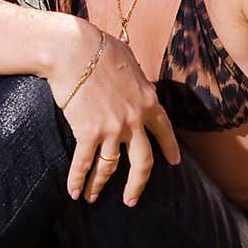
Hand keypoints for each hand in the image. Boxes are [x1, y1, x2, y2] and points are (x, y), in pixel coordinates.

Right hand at [47, 19, 180, 206]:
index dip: (169, 149)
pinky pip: (84, 163)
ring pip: (110, 167)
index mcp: (148, 101)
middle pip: (142, 162)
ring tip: (92, 198)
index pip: (164, 131)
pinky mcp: (88, 132)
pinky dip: (78, 180)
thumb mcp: (129, 62)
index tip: (173, 163)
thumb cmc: (99, 48)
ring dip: (100, 186)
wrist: (74, 50)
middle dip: (137, 184)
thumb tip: (140, 83)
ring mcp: (112, 129)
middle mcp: (135, 120)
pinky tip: (74, 192)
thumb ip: (138, 79)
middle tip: (131, 199)